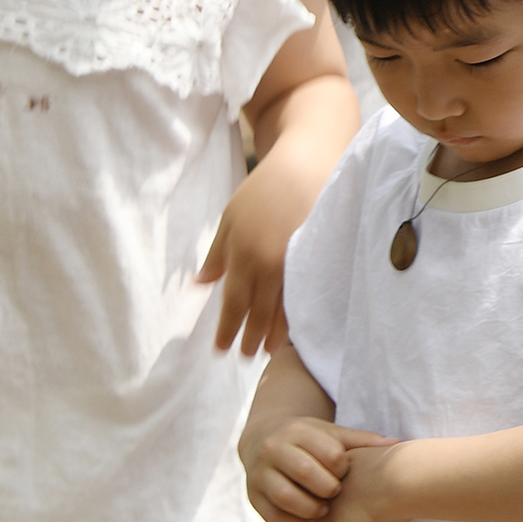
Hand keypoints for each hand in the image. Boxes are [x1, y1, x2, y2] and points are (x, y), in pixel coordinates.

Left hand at [199, 148, 327, 354]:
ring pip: (286, 308)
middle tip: (248, 358)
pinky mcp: (321, 257)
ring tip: (271, 350)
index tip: (223, 349)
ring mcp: (299, 262)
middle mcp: (272, 265)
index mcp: (245, 255)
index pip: (234, 304)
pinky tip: (298, 324)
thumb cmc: (264, 189)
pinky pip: (308, 292)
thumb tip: (201, 285)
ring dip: (276, 333)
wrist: (308, 163)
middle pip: (260, 313)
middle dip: (252, 338)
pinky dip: (300, 311)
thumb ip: (217, 255)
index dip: (228, 329)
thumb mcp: (230, 219)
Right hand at [246, 416, 392, 521]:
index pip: (328, 452)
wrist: (263, 440)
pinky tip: (309, 521)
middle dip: (327, 488)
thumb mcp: (331, 434)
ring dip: (310, 508)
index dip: (342, 468)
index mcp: (298, 431)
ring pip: (286, 496)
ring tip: (324, 511)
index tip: (345, 473)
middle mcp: (274, 450)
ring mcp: (259, 474)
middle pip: (306, 472)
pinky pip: (272, 516)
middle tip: (336, 495)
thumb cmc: (309, 440)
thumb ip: (360, 441)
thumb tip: (396, 445)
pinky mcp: (252, 497)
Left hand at [299, 440, 410, 521]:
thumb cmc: (401, 466)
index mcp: (331, 478)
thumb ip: (376, 465)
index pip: (317, 495)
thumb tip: (394, 458)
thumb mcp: (380, 457)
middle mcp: (320, 499)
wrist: (401, 479)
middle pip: (308, 520)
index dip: (327, 508)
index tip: (341, 515)